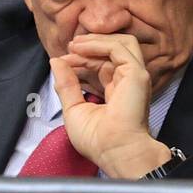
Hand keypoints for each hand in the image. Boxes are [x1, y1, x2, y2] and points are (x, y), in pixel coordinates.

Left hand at [51, 32, 172, 177]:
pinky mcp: (136, 74)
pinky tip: (81, 49)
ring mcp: (134, 77)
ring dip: (95, 41)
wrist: (114, 151)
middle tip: (68, 49)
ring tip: (75, 45)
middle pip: (110, 52)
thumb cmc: (98, 141)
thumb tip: (56, 61)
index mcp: (116, 92)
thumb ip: (66, 85)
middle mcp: (127, 83)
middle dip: (87, 48)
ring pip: (119, 43)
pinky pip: (118, 47)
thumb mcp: (74, 109)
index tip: (64, 61)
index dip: (82, 59)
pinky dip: (98, 44)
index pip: (101, 65)